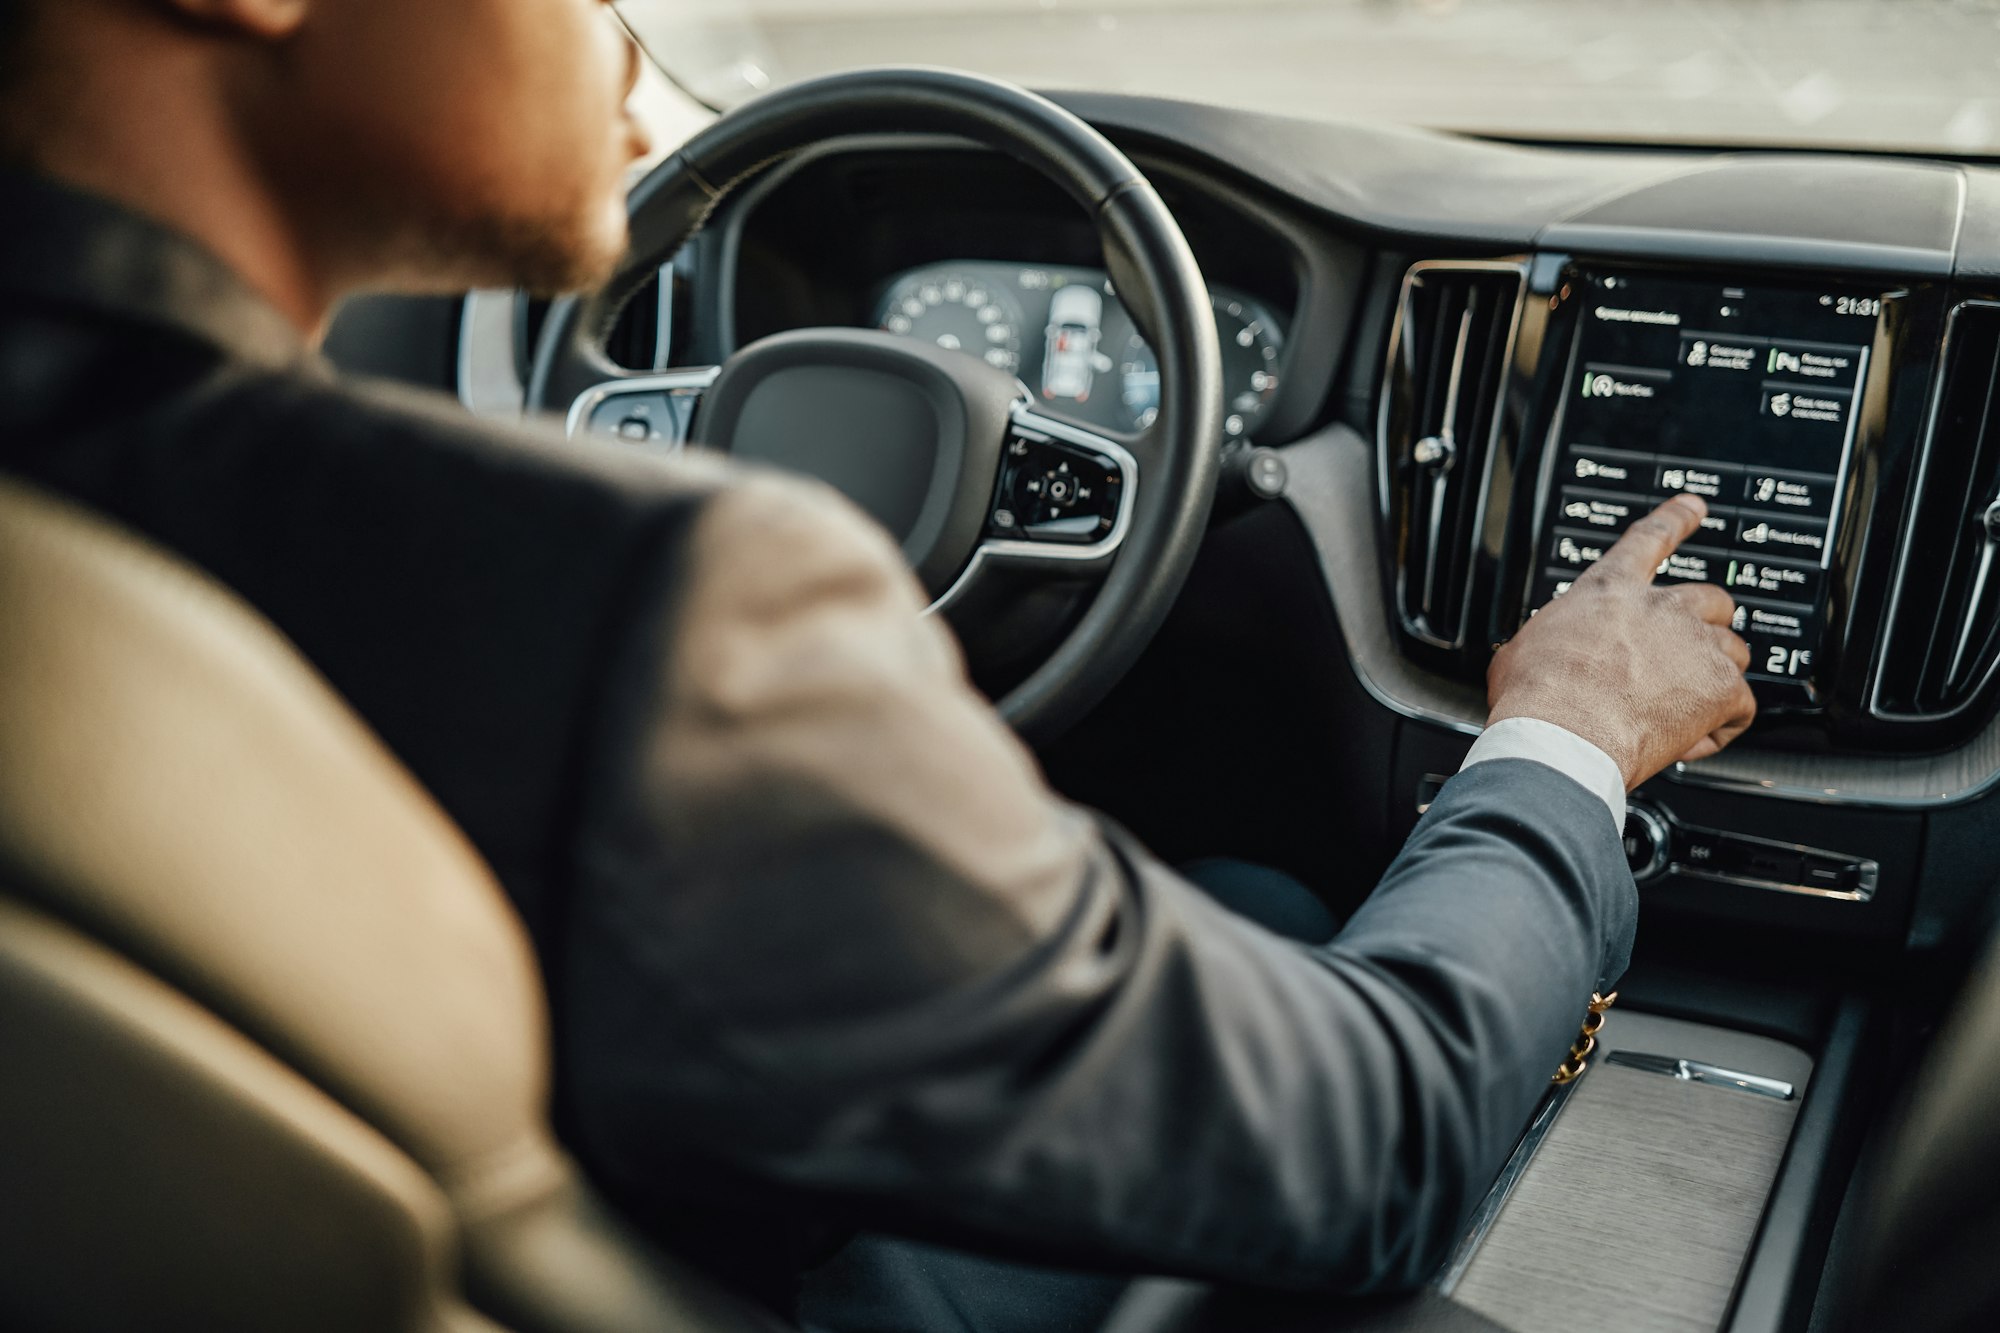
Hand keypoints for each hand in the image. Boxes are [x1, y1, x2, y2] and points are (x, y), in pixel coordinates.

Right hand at [1488, 495, 1755, 790]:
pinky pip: (1740, 706)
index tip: (1693, 506)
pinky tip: (1692, 739)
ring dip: (1717, 674)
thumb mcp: (1524, 648)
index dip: (1676, 518)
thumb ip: (1551, 638)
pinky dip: (1722, 725)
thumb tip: (1537, 655)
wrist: (1562, 736)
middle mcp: (1661, 609)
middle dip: (1705, 624)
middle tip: (1687, 652)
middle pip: (1711, 599)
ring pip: (1734, 651)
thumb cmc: (1536, 695)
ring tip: (1687, 705)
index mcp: (1610, 591)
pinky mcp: (1720, 688)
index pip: (1650, 538)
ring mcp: (1696, 645)